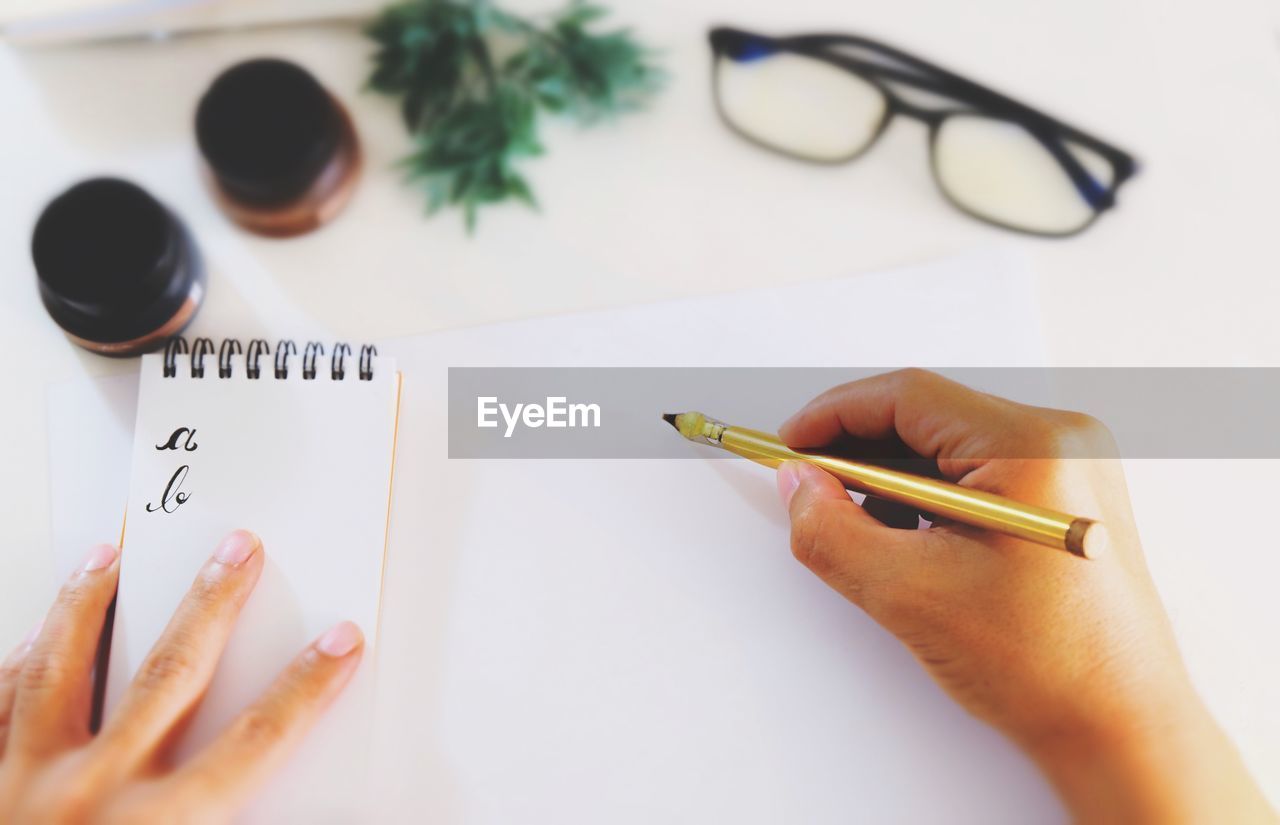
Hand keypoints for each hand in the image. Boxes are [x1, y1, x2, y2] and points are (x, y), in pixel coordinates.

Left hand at [0, 531, 362, 823]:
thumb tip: (281, 821)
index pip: (257, 741)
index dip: (306, 688)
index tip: (338, 642)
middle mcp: (92, 793)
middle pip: (171, 675)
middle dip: (212, 605)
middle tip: (235, 551)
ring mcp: (20, 781)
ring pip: (57, 668)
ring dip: (86, 606)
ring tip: (105, 557)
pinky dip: (3, 667)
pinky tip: (19, 636)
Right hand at [776, 370, 1274, 824]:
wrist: (1119, 728)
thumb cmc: (1045, 667)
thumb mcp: (909, 595)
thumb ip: (832, 530)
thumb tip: (798, 484)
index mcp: (1033, 448)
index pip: (908, 397)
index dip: (834, 415)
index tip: (790, 446)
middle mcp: (1061, 442)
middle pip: (929, 417)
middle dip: (860, 452)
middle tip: (813, 490)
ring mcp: (1072, 468)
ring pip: (950, 448)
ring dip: (894, 479)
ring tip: (871, 536)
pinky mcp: (1067, 497)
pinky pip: (979, 473)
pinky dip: (931, 499)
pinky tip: (914, 545)